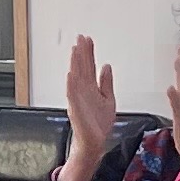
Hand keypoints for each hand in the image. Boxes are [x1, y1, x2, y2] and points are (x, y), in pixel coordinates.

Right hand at [59, 35, 118, 180]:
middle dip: (81, 52)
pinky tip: (71, 75)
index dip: (88, 52)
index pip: (89, 65)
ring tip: (75, 51)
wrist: (94, 143)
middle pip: (82, 68)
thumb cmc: (98, 124)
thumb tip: (107, 66)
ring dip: (75, 64)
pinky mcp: (76, 110)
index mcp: (91, 88)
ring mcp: (79, 99)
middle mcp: (83, 91)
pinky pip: (72, 96)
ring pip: (76, 78)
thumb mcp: (108, 99)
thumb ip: (106, 83)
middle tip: (80, 38)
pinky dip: (71, 86)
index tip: (88, 39)